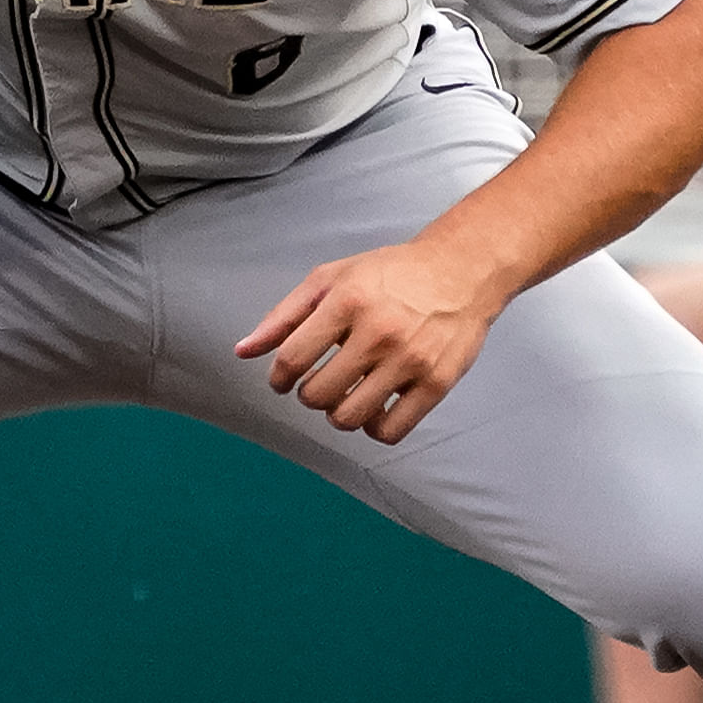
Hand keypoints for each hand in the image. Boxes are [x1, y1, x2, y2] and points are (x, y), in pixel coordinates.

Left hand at [236, 236, 509, 444]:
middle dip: (308, 395)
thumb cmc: (390, 274)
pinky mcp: (437, 383)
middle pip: (318, 394)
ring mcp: (411, 360)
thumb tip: (242, 351)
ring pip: (350, 418)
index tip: (283, 381)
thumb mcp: (332, 279)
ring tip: (345, 396)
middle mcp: (379, 332)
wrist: (461, 271)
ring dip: (337, 414)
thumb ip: (284, 316)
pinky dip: (373, 428)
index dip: (279, 378)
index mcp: (348, 301)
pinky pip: (390, 431)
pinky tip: (373, 408)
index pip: (292, 359)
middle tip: (319, 384)